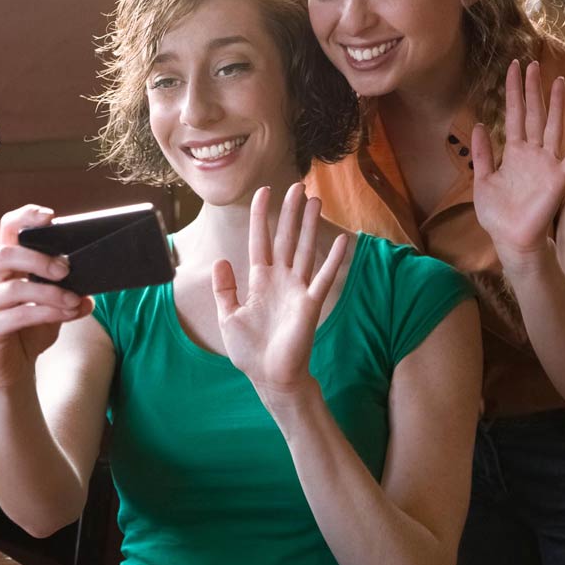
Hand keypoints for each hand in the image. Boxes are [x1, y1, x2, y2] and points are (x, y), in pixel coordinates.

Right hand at [0, 205, 91, 387]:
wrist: (11, 368)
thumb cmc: (30, 328)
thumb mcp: (54, 305)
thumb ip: (70, 292)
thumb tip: (91, 292)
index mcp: (2, 264)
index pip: (7, 229)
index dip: (25, 217)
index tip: (50, 217)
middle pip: (6, 254)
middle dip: (39, 259)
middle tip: (67, 269)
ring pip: (15, 288)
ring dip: (50, 292)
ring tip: (73, 299)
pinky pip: (19, 315)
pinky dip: (47, 313)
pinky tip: (66, 314)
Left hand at [212, 183, 347, 407]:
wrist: (270, 377)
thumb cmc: (250, 351)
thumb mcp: (228, 316)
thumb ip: (225, 289)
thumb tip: (222, 260)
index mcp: (259, 281)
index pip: (260, 241)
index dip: (261, 216)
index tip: (263, 192)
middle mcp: (280, 280)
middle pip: (286, 238)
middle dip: (290, 212)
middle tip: (296, 186)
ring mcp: (297, 290)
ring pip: (305, 250)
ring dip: (310, 226)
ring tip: (315, 201)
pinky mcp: (310, 304)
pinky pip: (324, 277)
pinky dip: (333, 259)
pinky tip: (343, 240)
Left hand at [471, 60, 564, 269]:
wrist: (512, 239)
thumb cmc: (498, 213)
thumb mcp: (482, 180)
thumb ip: (482, 154)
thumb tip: (479, 125)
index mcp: (513, 152)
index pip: (513, 115)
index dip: (512, 92)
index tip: (512, 68)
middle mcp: (532, 152)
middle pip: (533, 114)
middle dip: (532, 89)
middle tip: (532, 63)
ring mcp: (547, 163)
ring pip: (552, 127)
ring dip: (555, 105)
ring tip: (557, 81)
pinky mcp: (559, 178)